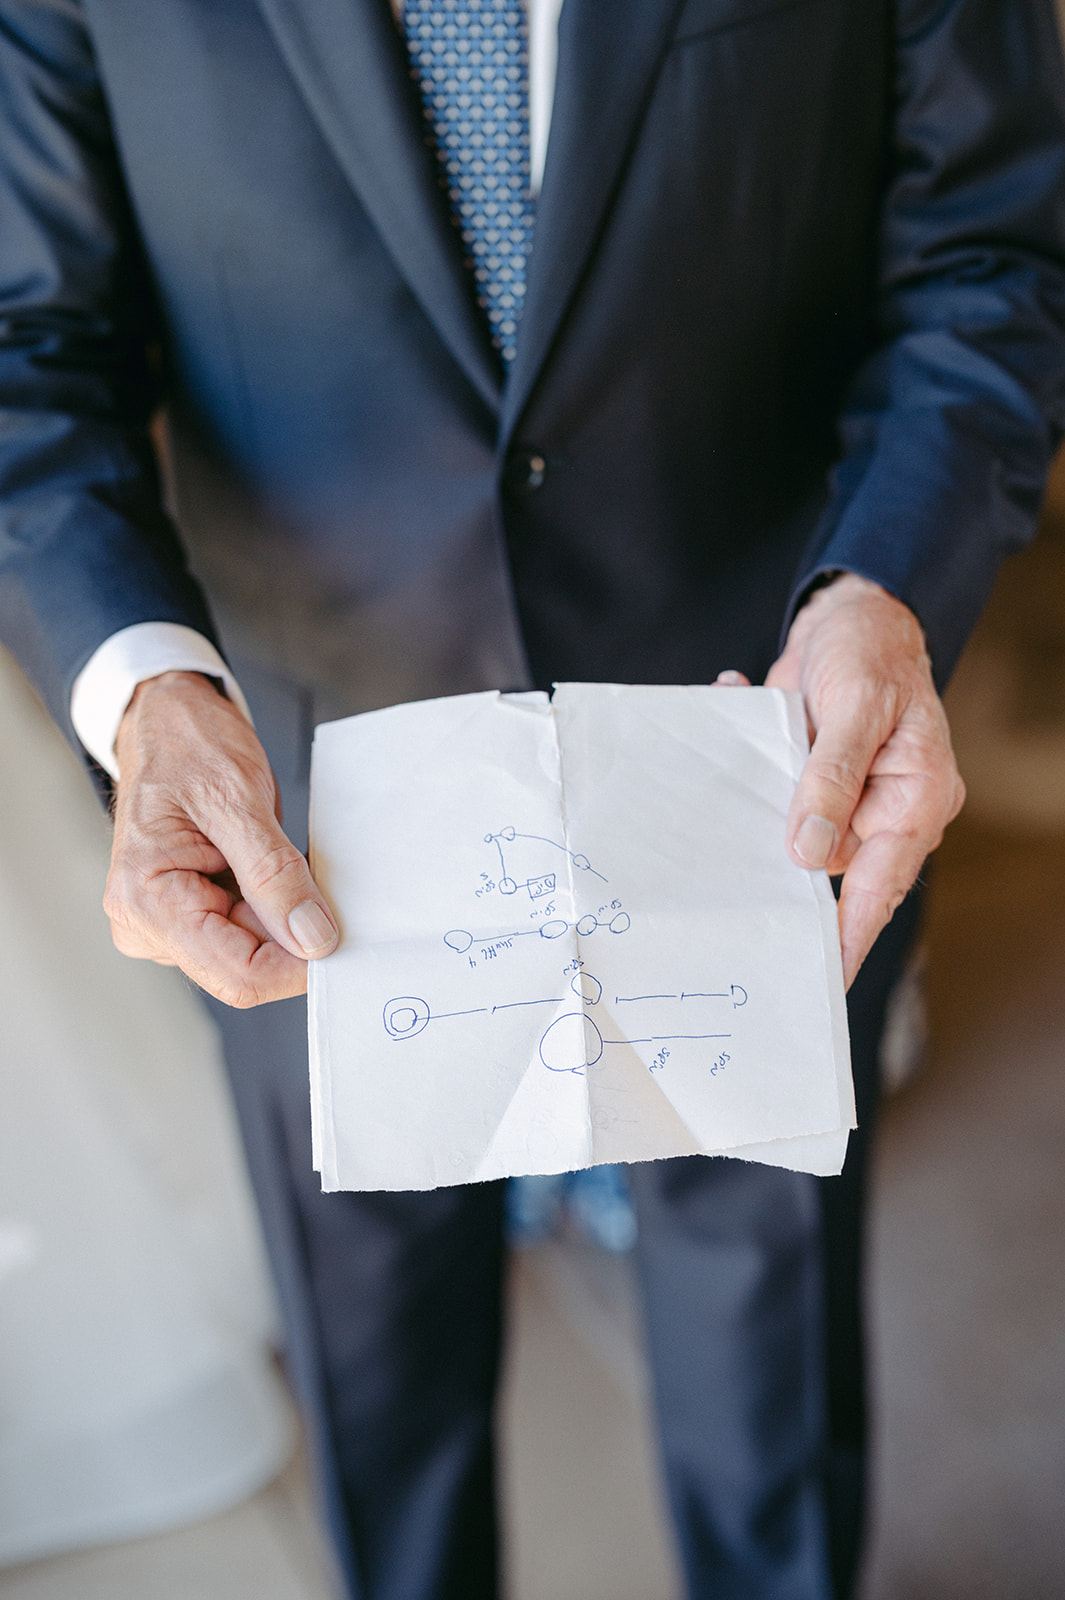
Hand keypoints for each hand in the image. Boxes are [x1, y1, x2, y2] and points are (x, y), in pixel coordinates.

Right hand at [105, 671, 337, 1006]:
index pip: (238, 973)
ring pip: (258, 951)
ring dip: (292, 915)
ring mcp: (171, 924)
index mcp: (146, 902)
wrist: (167, 721)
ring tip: (297, 858)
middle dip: (298, 935)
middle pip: (249, 967)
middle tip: (331, 885)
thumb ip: (274, 874)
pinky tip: (285, 868)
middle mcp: (150, 925)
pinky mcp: (194, 913)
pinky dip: (282, 904)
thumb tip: (313, 938)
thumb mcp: (236, 801)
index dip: (298, 965)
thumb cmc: (186, 746)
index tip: (345, 934)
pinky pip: (253, 928)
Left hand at [718, 574, 964, 988]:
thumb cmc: (873, 654)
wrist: (851, 614)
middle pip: (831, 872)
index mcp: (912, 800)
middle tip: (736, 931)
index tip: (822, 975)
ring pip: (792, 841)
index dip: (850, 933)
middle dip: (784, 892)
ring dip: (751, 829)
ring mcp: (840, 801)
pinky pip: (770, 800)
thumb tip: (808, 852)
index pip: (882, 884)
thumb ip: (832, 777)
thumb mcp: (857, 708)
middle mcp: (879, 811)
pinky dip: (741, 779)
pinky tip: (724, 726)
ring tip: (706, 845)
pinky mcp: (805, 785)